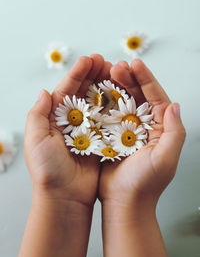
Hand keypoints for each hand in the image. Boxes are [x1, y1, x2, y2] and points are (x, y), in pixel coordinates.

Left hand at [24, 55, 111, 207]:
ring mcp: (88, 131)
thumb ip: (38, 115)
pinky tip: (122, 96)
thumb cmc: (48, 170)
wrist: (65, 196)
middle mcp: (72, 122)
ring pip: (98, 104)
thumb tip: (44, 92)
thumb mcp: (36, 140)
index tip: (89, 60)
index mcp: (54, 119)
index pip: (66, 90)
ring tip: (116, 74)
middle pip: (84, 93)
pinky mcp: (101, 141)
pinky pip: (109, 121)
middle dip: (94, 75)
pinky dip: (114, 107)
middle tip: (107, 62)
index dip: (78, 74)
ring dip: (106, 88)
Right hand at [99, 59, 185, 212]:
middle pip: (138, 96)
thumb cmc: (145, 184)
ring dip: (115, 88)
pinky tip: (96, 93)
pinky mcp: (112, 137)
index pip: (156, 98)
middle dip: (129, 79)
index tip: (134, 63)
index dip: (147, 79)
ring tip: (106, 74)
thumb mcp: (165, 158)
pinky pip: (108, 115)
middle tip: (115, 67)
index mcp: (160, 129)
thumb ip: (174, 132)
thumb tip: (174, 105)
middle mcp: (145, 127)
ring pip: (122, 103)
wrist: (124, 202)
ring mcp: (127, 131)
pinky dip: (103, 103)